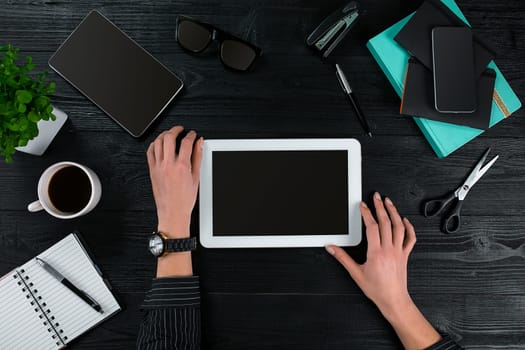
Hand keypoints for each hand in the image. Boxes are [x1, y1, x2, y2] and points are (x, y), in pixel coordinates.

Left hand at [147, 126, 202, 237]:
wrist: (173, 212)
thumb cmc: (184, 199)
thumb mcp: (196, 178)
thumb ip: (197, 158)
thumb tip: (199, 144)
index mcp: (182, 166)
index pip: (186, 142)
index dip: (191, 135)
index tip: (193, 134)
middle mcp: (168, 165)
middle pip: (169, 137)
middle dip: (176, 129)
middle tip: (180, 129)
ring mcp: (158, 167)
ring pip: (158, 142)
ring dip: (164, 134)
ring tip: (170, 134)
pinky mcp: (152, 170)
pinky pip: (150, 152)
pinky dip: (154, 144)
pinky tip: (159, 144)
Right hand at [326, 193, 441, 349]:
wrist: (393, 300)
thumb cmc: (376, 289)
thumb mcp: (355, 273)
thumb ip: (343, 258)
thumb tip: (332, 247)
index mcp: (376, 253)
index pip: (372, 227)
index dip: (367, 213)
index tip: (362, 205)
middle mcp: (389, 250)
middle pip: (386, 222)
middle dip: (380, 207)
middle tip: (376, 196)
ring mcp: (399, 251)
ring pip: (399, 227)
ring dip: (394, 212)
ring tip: (388, 202)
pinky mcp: (405, 255)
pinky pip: (410, 238)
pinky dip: (409, 227)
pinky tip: (404, 220)